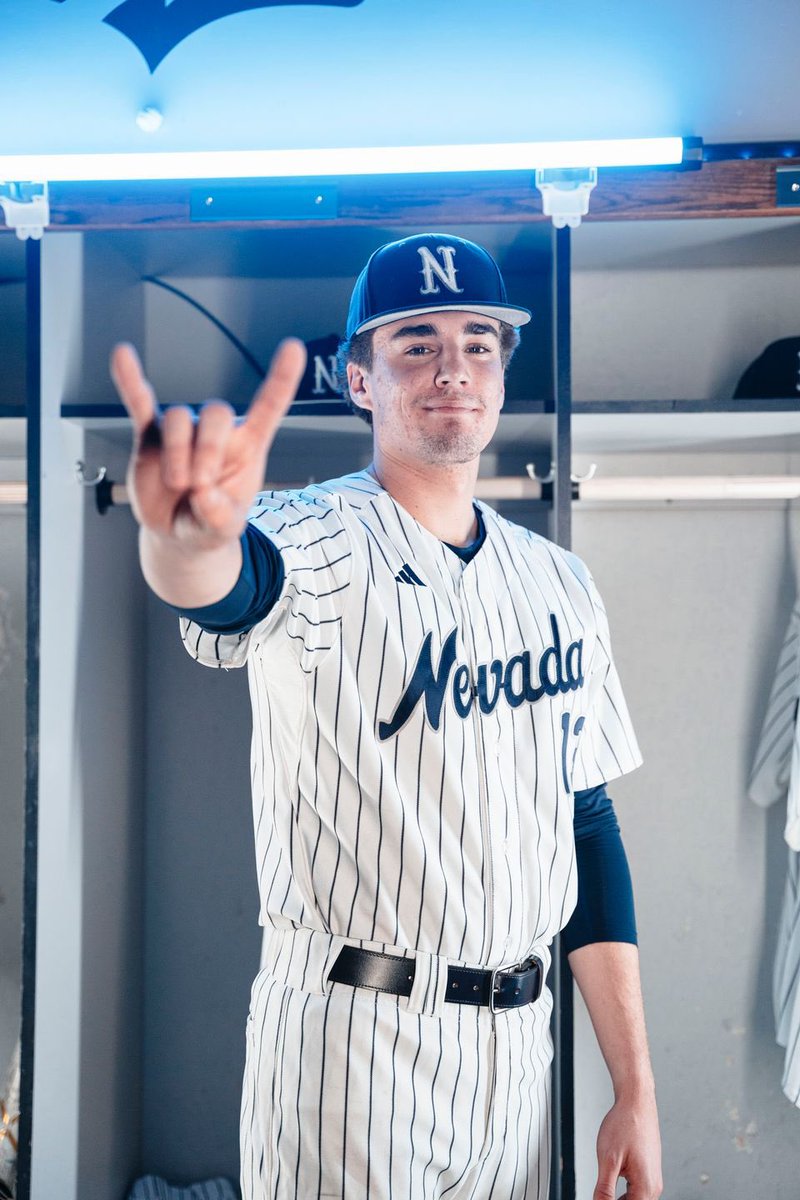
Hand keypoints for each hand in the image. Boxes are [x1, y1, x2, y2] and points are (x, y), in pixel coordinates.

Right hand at [109, 339, 306, 549]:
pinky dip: (130, 381)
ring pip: (179, 417)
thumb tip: (201, 494)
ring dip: (176, 453)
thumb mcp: (223, 530)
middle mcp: (216, 432)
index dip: (281, 379)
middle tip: (198, 484)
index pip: (268, 407)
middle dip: (207, 449)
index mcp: (247, 448)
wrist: (175, 534)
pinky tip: (123, 354)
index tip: (293, 348)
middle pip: (215, 413)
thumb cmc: (209, 523)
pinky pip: (139, 402)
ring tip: (177, 483)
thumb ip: (219, 516)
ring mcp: (183, 432)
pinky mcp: (149, 436)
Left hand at [593, 1091, 662, 1199]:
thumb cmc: (625, 1125)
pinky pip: (636, 1190)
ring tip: (603, 1190)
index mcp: (645, 1188)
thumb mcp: (608, 1159)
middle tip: (600, 1193)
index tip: (599, 1198)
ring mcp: (652, 1178)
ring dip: (619, 1199)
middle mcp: (653, 1186)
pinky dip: (624, 1191)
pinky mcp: (648, 1171)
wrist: (636, 1102)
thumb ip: (604, 1189)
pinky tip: (612, 1181)